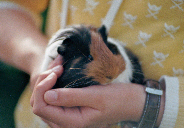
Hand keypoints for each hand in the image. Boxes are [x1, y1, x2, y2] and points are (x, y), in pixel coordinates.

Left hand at [30, 67, 146, 127]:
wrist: (130, 102)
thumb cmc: (118, 99)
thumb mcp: (96, 96)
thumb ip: (72, 97)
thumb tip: (47, 95)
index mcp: (72, 122)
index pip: (42, 107)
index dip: (42, 88)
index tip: (56, 72)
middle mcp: (66, 122)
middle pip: (40, 103)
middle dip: (44, 82)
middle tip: (57, 67)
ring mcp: (68, 115)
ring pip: (45, 99)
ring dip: (48, 80)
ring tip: (59, 65)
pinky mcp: (71, 107)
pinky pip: (54, 95)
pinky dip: (54, 82)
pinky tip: (60, 69)